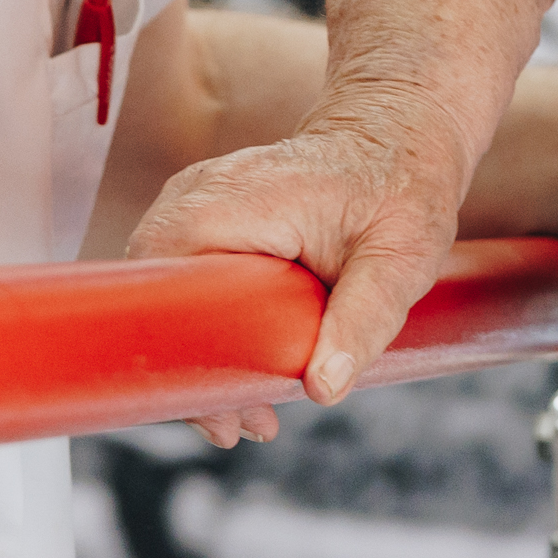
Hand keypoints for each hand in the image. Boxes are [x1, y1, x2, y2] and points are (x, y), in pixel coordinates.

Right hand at [128, 86, 475, 420]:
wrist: (397, 132)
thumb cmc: (401, 185)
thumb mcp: (400, 257)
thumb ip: (364, 319)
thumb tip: (324, 387)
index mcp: (234, 202)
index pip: (162, 285)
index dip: (181, 355)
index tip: (221, 408)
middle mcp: (198, 196)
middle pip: (156, 299)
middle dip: (192, 370)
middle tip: (240, 425)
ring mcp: (196, 203)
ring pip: (167, 296)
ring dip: (201, 355)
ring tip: (251, 412)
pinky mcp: (206, 218)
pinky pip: (184, 282)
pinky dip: (208, 328)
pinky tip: (248, 371)